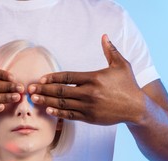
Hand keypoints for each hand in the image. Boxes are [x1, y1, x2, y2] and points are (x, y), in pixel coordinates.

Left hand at [29, 34, 143, 125]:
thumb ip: (110, 50)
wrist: (137, 108)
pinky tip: (49, 110)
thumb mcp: (121, 65)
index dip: (53, 77)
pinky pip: (70, 115)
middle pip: (61, 91)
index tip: (42, 78)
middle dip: (44, 90)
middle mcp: (89, 92)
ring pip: (63, 104)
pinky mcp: (90, 118)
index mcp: (94, 78)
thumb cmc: (128, 85)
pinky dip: (59, 113)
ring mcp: (89, 106)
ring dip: (47, 101)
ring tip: (34, 99)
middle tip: (30, 89)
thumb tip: (104, 36)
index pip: (67, 77)